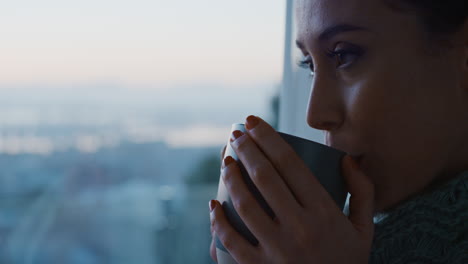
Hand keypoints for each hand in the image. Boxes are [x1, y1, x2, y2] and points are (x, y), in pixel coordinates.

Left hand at [209, 116, 374, 263]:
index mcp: (325, 214)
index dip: (268, 137)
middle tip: (236, 135)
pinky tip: (213, 204)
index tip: (254, 122)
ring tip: (226, 161)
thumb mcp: (364, 230)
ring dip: (231, 177)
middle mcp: (301, 229)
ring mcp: (278, 251)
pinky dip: (218, 222)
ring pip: (245, 205)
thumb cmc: (346, 262)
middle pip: (265, 178)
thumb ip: (362, 192)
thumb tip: (347, 158)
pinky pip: (233, 242)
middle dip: (246, 149)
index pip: (290, 164)